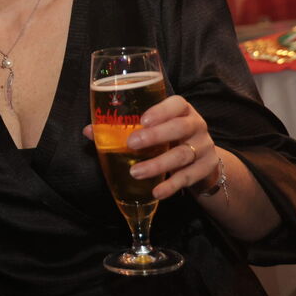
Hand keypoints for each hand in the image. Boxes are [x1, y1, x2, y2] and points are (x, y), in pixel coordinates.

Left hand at [83, 95, 219, 199]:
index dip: (161, 111)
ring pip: (183, 154)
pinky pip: (188, 177)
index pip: (176, 104)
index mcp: (181, 110)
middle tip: (131, 144)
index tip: (142, 120)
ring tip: (135, 172)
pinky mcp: (207, 168)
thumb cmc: (168, 138)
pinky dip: (171, 185)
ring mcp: (204, 147)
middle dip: (156, 136)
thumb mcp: (153, 129)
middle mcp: (196, 125)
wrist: (202, 161)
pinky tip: (156, 191)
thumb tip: (89, 131)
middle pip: (180, 128)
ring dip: (158, 164)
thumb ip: (122, 129)